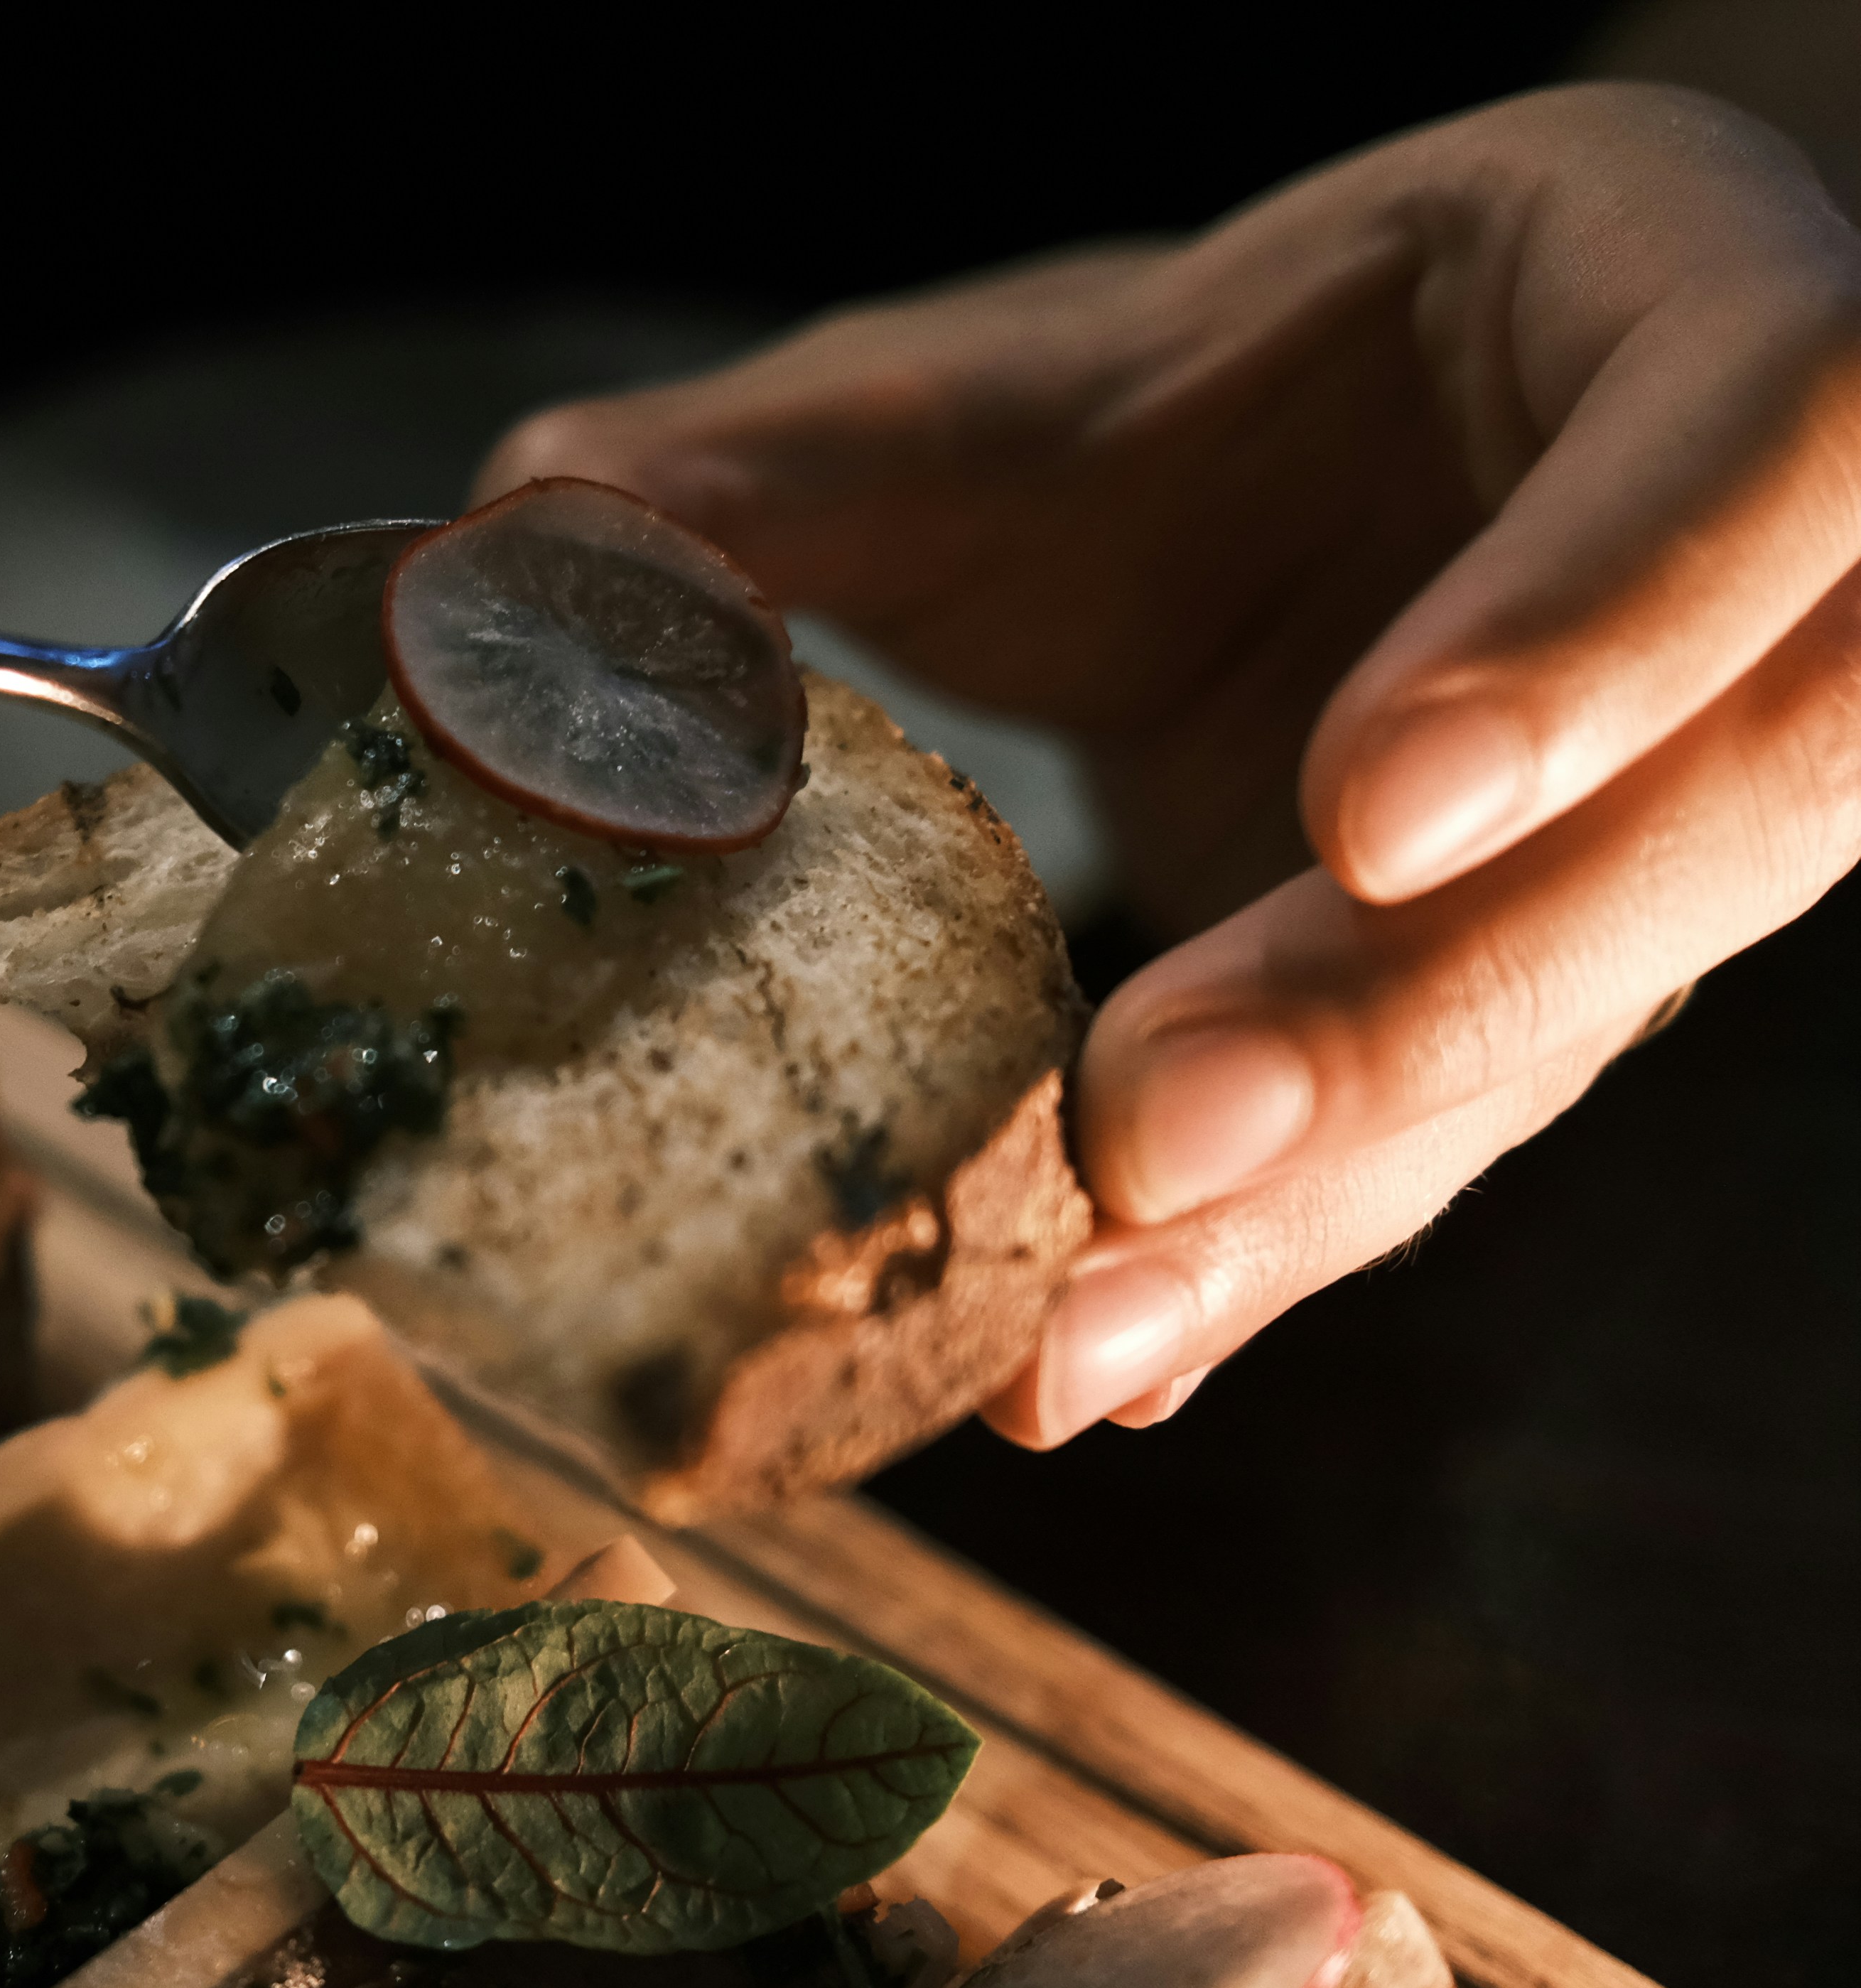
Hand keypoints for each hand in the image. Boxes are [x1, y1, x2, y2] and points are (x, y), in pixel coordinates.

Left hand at [476, 84, 1860, 1445]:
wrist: (1330, 472)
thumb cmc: (1208, 386)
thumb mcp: (1015, 385)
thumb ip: (800, 456)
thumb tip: (526, 541)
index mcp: (1707, 351)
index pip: (1749, 473)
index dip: (1588, 641)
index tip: (1358, 811)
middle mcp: (1770, 624)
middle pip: (1698, 838)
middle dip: (1420, 1007)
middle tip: (1152, 1145)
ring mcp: (1680, 840)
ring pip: (1561, 1039)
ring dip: (1322, 1201)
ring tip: (1081, 1323)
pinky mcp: (1544, 1004)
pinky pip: (1433, 1148)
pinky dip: (1267, 1258)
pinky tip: (1100, 1360)